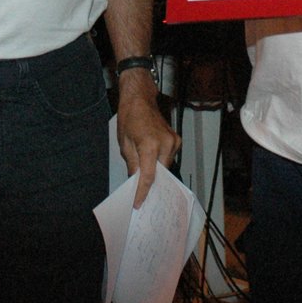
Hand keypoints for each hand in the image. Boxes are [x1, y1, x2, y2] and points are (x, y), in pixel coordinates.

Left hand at [115, 75, 180, 208]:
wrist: (141, 99)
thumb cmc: (130, 117)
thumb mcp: (125, 143)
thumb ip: (132, 164)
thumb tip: (135, 181)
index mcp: (150, 145)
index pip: (148, 176)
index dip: (142, 192)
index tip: (138, 203)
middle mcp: (166, 144)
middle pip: (160, 174)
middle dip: (150, 183)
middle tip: (140, 194)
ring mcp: (174, 142)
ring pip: (165, 167)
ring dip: (156, 171)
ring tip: (144, 175)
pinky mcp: (176, 140)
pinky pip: (168, 158)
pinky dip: (160, 162)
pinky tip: (152, 162)